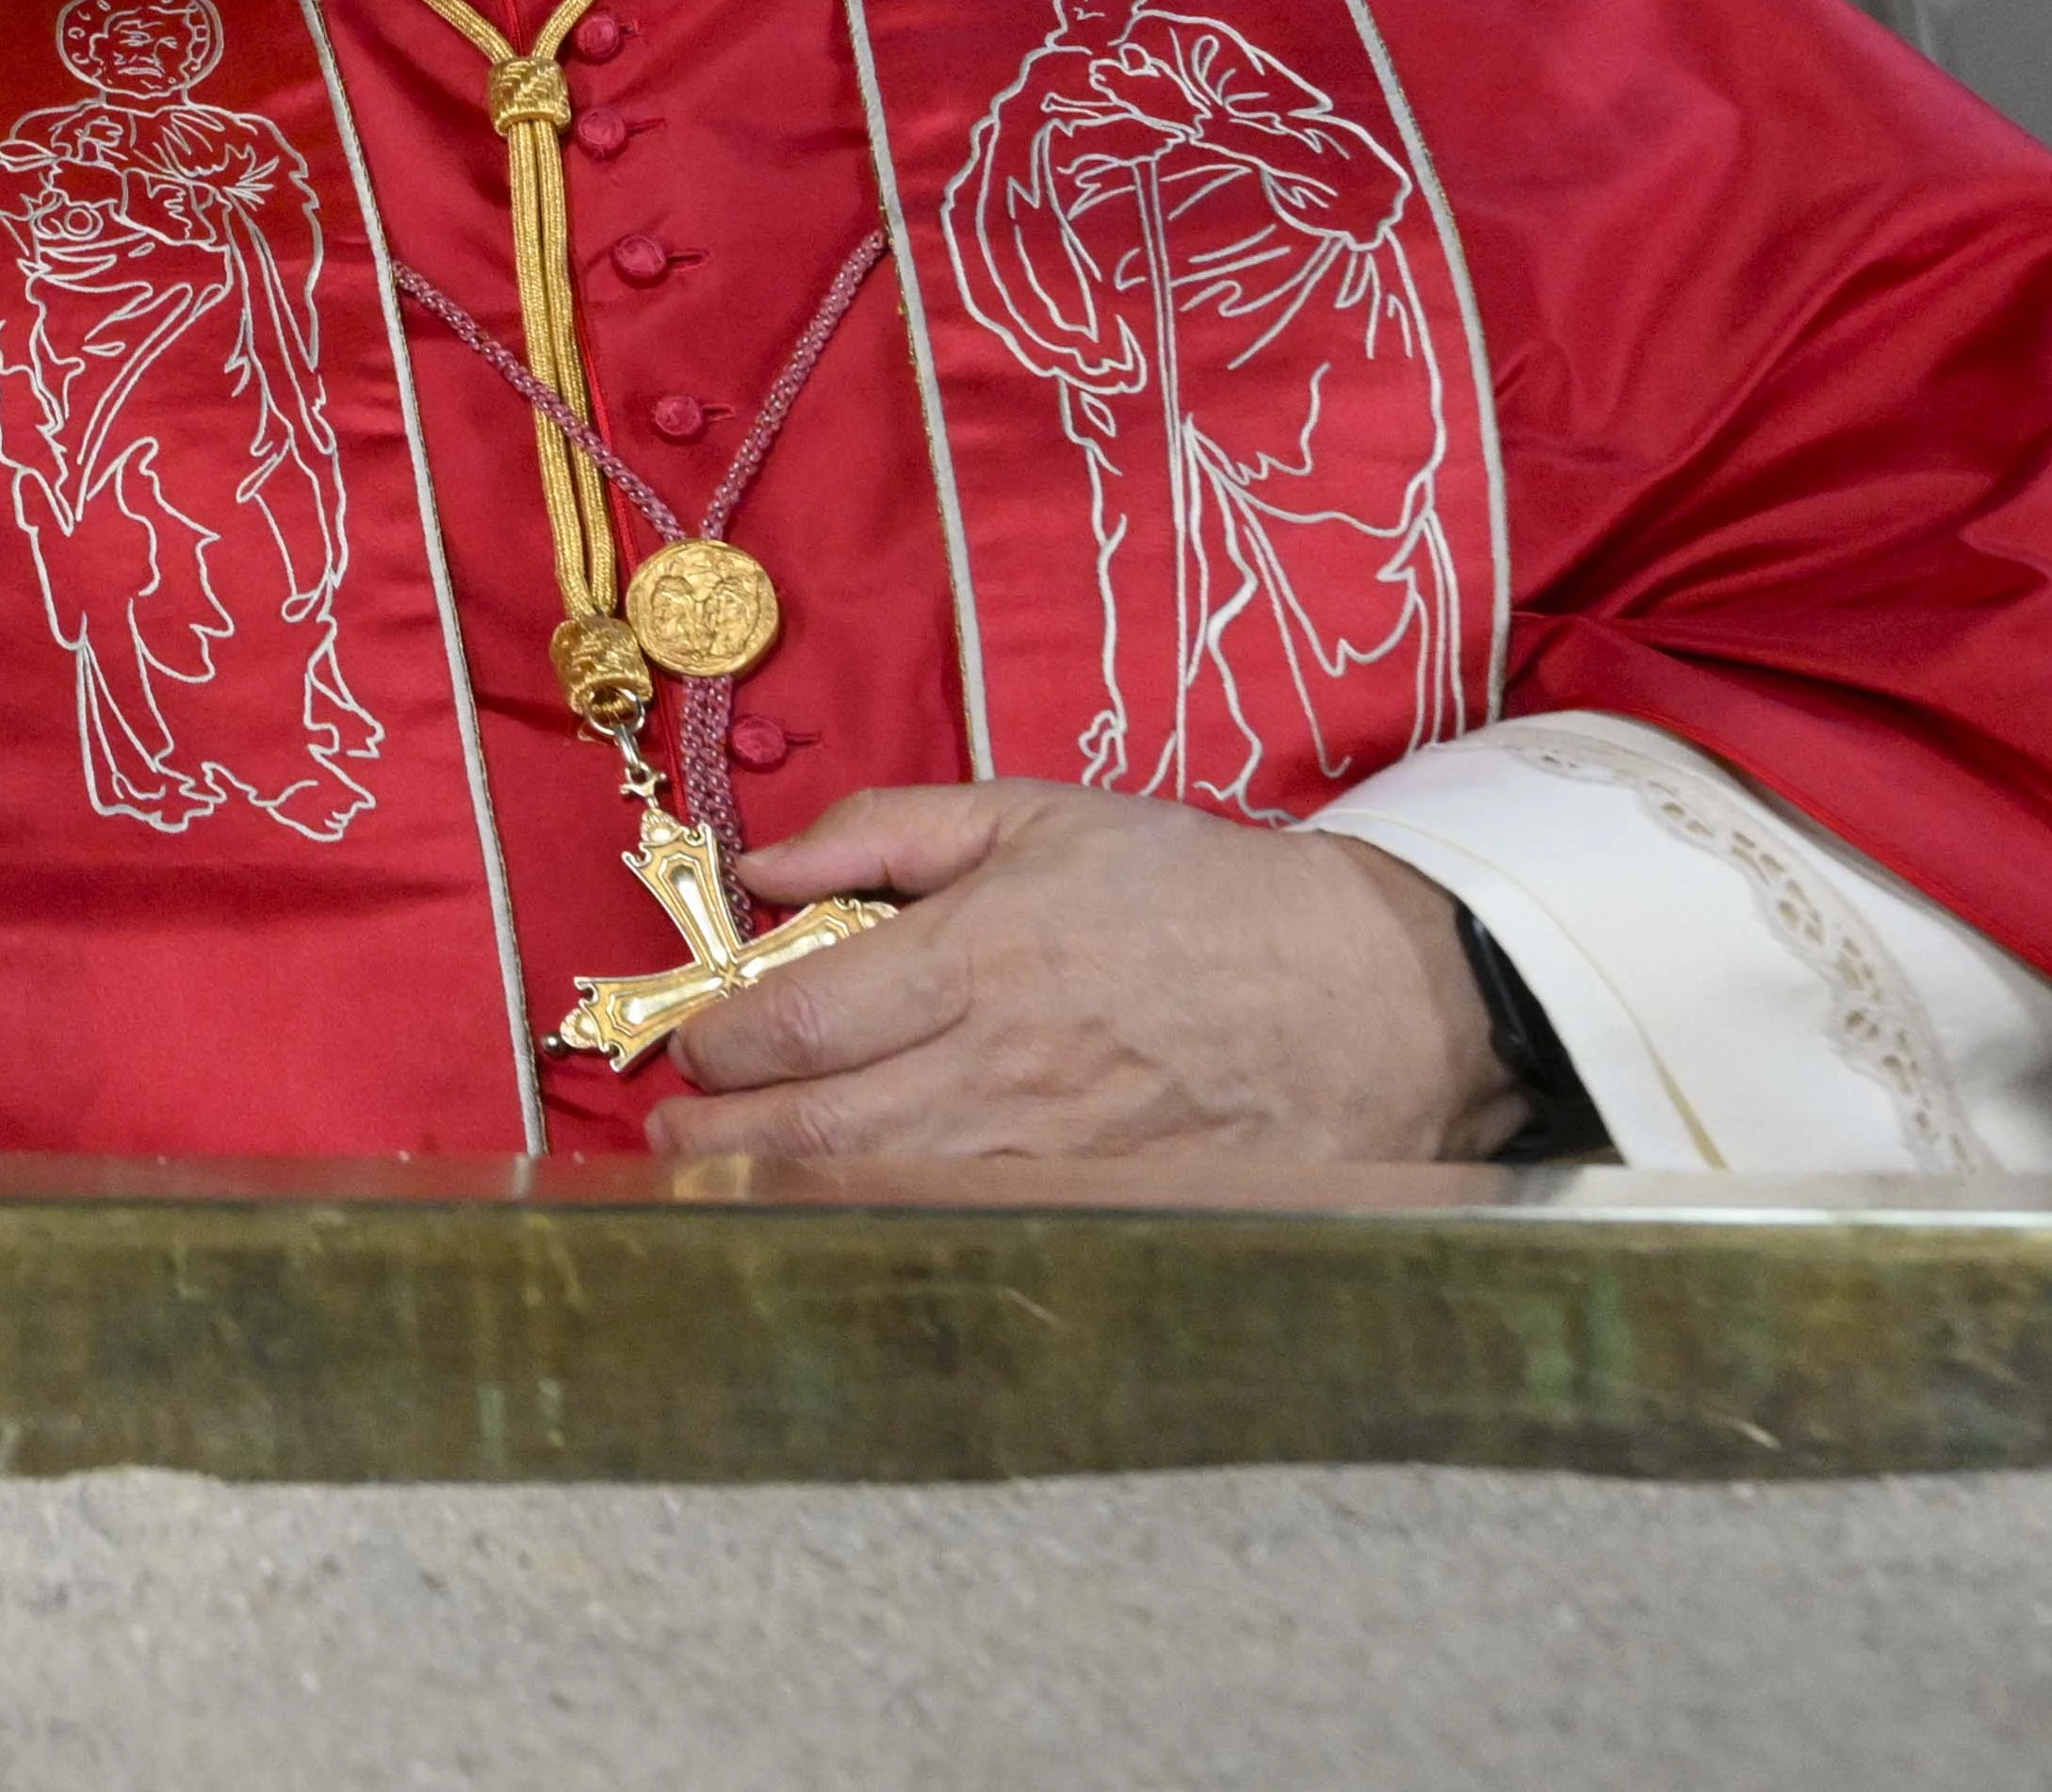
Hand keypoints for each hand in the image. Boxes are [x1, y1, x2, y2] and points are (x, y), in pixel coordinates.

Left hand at [645, 778, 1522, 1163]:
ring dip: (782, 1198)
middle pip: (816, 1132)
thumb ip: (887, 830)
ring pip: (876, 1198)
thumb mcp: (1041, 813)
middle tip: (675, 1130)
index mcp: (979, 956)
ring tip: (730, 1182)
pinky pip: (964, 1237)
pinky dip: (889, 1237)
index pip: (800, 1020)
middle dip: (720, 1139)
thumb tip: (762, 864)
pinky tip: (850, 1227)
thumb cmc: (1199, 892)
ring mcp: (1053, 1160)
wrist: (1376, 998)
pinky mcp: (1102, 1219)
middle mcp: (1003, 1068)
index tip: (693, 1044)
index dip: (719, 1042)